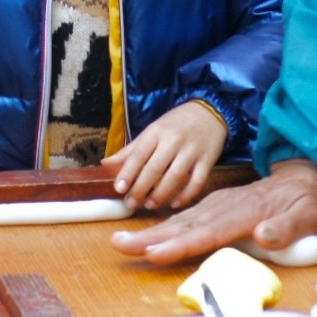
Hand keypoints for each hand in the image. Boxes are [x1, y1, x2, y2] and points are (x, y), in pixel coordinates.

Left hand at [102, 101, 227, 211]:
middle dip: (141, 188)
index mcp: (156, 131)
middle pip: (155, 168)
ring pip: (175, 177)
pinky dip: (186, 195)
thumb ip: (130, 150)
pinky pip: (197, 181)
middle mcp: (174, 140)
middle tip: (131, 203)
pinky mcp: (208, 160)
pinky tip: (175, 204)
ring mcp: (192, 150)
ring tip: (150, 205)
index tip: (118, 189)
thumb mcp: (152, 131)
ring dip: (161, 194)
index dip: (128, 172)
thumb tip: (105, 165)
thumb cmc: (176, 124)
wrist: (210, 112)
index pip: (139, 154)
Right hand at [110, 158, 316, 263]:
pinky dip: (168, 227)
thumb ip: (288, 227)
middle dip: (151, 237)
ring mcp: (223, 204)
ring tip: (123, 243)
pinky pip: (189, 218)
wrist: (315, 176)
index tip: (154, 252)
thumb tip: (262, 233)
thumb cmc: (314, 202)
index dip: (181, 244)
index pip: (209, 232)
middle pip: (186, 225)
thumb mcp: (311, 216)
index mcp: (248, 212)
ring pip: (183, 220)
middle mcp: (229, 206)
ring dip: (153, 232)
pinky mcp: (222, 206)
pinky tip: (153, 236)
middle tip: (119, 246)